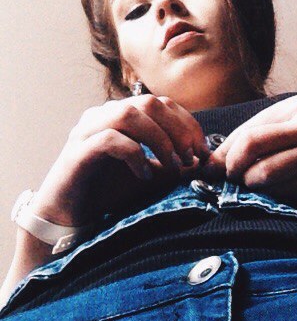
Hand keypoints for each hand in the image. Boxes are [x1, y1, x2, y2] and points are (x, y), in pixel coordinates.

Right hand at [31, 95, 210, 226]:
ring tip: (171, 166)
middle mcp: (103, 115)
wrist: (70, 217)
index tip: (202, 150)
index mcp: (121, 115)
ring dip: (159, 139)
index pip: (161, 103)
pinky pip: (109, 139)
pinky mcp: (77, 151)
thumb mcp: (151, 175)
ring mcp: (88, 131)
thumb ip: (173, 164)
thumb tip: (203, 160)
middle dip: (177, 129)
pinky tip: (144, 175)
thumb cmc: (109, 193)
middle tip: (189, 157)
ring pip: (129, 114)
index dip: (187, 123)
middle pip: (148, 102)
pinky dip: (134, 155)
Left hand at [202, 92, 296, 199]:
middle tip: (226, 180)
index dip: (224, 150)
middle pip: (250, 142)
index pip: (248, 128)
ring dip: (249, 182)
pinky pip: (288, 184)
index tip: (211, 167)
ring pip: (266, 166)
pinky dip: (271, 191)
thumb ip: (275, 133)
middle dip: (230, 165)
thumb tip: (228, 153)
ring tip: (248, 187)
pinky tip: (272, 192)